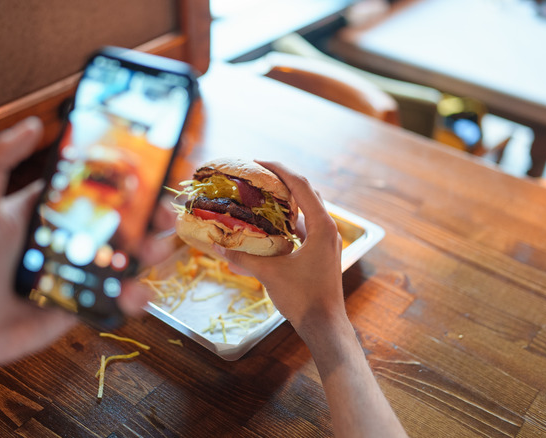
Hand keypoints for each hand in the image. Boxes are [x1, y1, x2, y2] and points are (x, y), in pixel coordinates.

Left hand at [0, 117, 164, 389]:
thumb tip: (32, 126)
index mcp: (49, 207)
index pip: (98, 182)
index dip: (129, 172)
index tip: (157, 161)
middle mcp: (70, 236)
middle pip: (126, 219)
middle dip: (154, 212)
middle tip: (165, 211)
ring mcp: (80, 271)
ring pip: (131, 257)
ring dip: (153, 251)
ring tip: (153, 250)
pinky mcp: (83, 305)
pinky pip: (119, 299)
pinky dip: (137, 296)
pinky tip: (133, 293)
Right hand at [214, 161, 346, 335]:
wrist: (324, 325)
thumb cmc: (303, 298)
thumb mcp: (270, 274)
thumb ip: (243, 257)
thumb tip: (217, 246)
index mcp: (322, 226)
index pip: (301, 185)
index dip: (280, 169)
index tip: (258, 161)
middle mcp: (328, 228)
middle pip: (306, 192)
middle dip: (282, 180)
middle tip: (258, 174)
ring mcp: (326, 241)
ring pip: (307, 209)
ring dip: (286, 199)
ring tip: (261, 194)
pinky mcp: (321, 252)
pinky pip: (305, 227)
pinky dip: (288, 220)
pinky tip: (270, 223)